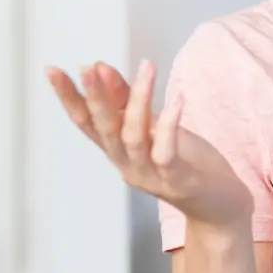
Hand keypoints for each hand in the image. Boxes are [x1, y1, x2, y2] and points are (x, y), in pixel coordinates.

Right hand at [46, 61, 253, 229]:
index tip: (51, 69)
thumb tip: (101, 67)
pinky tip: (178, 99)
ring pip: (134, 136)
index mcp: (118, 151)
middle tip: (87, 68)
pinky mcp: (177, 181)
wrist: (220, 206)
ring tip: (147, 67)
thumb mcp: (156, 127)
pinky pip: (167, 152)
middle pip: (104, 129)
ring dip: (139, 101)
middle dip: (94, 98)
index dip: (68, 98)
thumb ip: (128, 101)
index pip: (85, 122)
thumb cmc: (187, 163)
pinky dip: (171, 125)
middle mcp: (127, 165)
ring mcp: (150, 176)